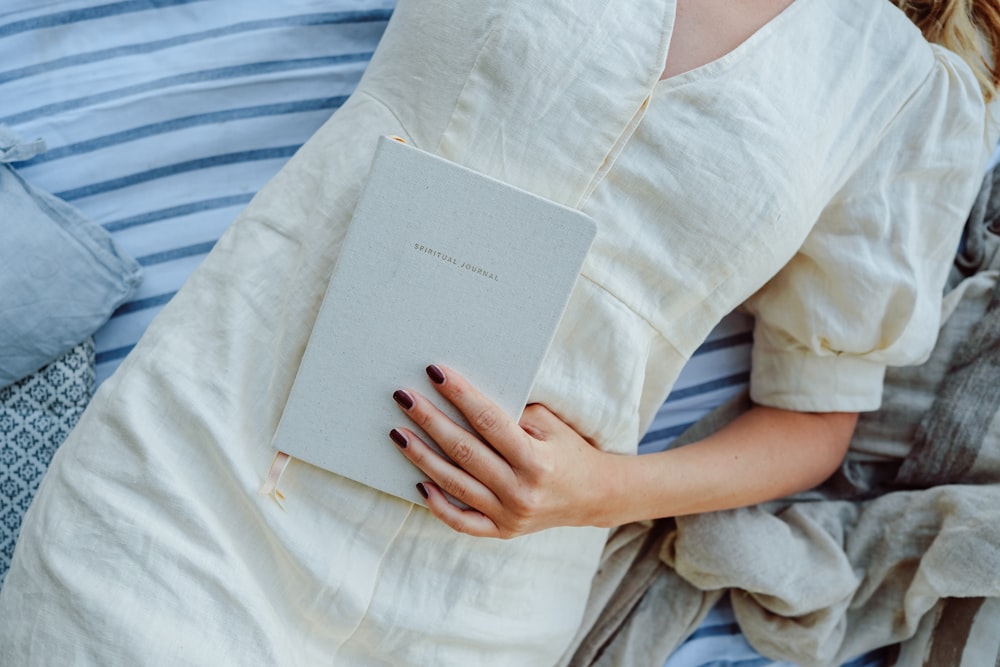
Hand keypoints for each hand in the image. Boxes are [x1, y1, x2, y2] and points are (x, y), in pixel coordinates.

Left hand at [390, 364, 613, 537]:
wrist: (594, 496)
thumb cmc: (569, 450)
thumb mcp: (551, 426)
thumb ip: (512, 415)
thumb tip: (465, 399)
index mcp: (537, 460)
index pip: (489, 422)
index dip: (461, 396)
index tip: (436, 373)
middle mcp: (521, 490)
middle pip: (464, 451)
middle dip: (431, 421)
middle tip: (404, 397)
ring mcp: (509, 515)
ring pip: (455, 484)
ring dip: (422, 456)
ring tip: (398, 433)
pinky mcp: (501, 531)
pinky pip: (462, 521)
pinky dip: (438, 504)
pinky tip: (418, 482)